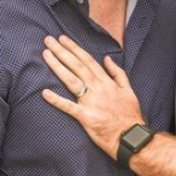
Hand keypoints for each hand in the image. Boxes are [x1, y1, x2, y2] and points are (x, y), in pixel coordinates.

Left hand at [42, 35, 144, 158]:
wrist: (131, 136)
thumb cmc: (130, 115)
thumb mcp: (129, 90)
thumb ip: (118, 73)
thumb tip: (107, 59)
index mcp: (107, 82)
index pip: (88, 60)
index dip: (74, 48)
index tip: (63, 39)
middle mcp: (98, 88)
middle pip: (77, 66)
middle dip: (62, 51)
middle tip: (48, 40)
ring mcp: (91, 102)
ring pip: (71, 80)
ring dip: (57, 66)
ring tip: (46, 55)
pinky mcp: (86, 117)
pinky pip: (69, 107)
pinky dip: (56, 100)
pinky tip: (44, 92)